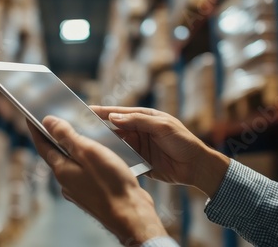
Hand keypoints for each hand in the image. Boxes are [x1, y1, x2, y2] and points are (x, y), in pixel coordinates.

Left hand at [27, 116, 166, 244]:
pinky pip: (86, 172)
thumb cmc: (111, 183)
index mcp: (61, 170)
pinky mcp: (94, 194)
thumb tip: (48, 122)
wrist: (130, 215)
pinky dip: (88, 161)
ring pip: (73, 164)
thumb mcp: (88, 152)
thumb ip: (67, 136)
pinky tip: (100, 155)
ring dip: (75, 149)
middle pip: (57, 154)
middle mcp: (67, 181)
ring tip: (83, 134)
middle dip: (56, 137)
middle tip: (58, 120)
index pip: (42, 145)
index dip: (36, 129)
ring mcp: (80, 190)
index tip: (29, 116)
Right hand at [91, 106, 229, 197]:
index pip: (119, 113)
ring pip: (117, 144)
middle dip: (99, 129)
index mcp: (144, 118)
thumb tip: (114, 117)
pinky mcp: (139, 162)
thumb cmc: (183, 141)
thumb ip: (138, 121)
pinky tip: (103, 161)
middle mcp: (139, 131)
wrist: (196, 166)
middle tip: (81, 130)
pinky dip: (114, 159)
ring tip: (88, 146)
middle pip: (114, 129)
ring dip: (105, 145)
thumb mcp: (162, 126)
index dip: (103, 112)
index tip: (86, 110)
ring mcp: (138, 147)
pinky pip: (123, 159)